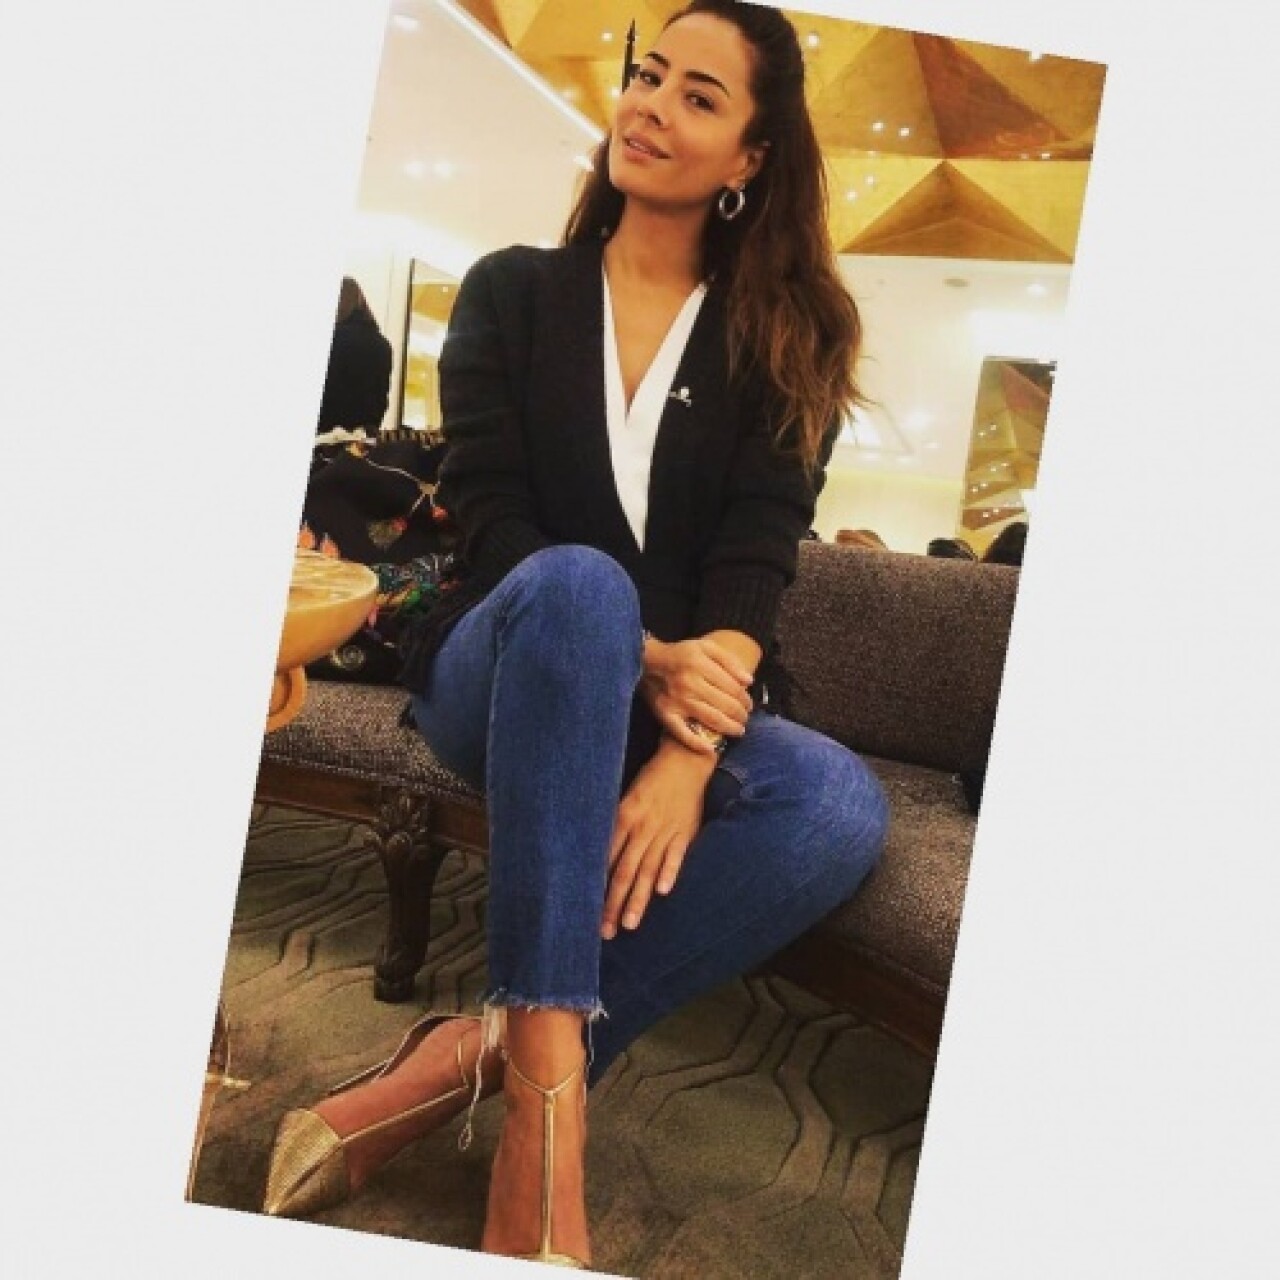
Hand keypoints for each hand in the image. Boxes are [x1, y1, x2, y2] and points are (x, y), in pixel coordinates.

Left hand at [601, 744, 714, 938]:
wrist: (685, 760)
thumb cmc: (651, 780)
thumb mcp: (626, 798)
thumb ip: (615, 827)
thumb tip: (597, 856)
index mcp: (624, 818)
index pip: (606, 859)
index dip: (596, 887)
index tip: (586, 912)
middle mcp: (642, 827)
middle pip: (624, 871)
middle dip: (613, 903)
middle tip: (605, 931)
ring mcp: (665, 831)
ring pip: (648, 870)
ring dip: (639, 899)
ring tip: (629, 924)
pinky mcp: (686, 832)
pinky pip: (677, 855)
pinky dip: (670, 872)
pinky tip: (663, 891)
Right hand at [640, 635, 753, 754]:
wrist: (646, 663)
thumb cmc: (680, 655)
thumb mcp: (705, 647)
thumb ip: (729, 660)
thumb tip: (748, 681)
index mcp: (700, 665)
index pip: (733, 687)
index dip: (745, 699)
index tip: (749, 704)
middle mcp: (690, 683)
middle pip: (726, 705)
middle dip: (741, 714)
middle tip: (744, 718)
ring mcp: (678, 701)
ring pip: (712, 719)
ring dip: (730, 728)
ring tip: (738, 730)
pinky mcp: (666, 715)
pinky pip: (683, 733)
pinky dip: (697, 744)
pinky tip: (711, 749)